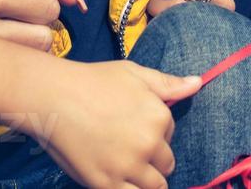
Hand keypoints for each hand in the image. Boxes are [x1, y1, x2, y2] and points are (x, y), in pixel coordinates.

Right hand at [26, 59, 202, 187]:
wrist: (53, 97)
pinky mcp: (107, 184)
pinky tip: (117, 178)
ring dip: (145, 179)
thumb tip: (197, 83)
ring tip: (123, 164)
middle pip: (166, 165)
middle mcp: (149, 144)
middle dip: (152, 159)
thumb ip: (167, 84)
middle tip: (126, 147)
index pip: (170, 135)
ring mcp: (128, 167)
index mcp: (159, 117)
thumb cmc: (92, 81)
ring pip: (154, 186)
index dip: (154, 132)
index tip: (133, 125)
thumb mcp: (134, 74)